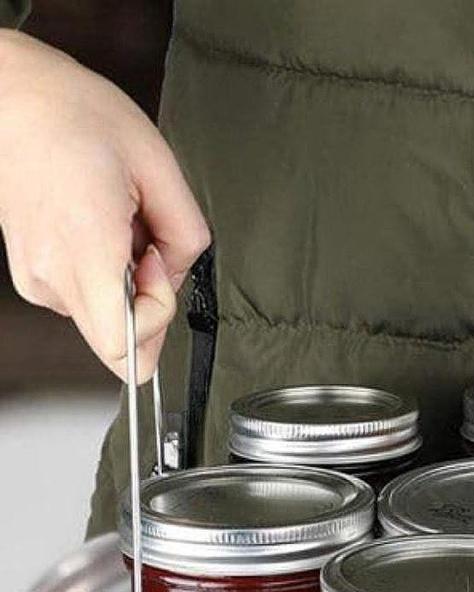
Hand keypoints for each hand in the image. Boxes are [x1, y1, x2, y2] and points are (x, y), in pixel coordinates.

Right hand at [0, 30, 209, 381]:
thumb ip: (187, 238)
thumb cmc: (76, 115)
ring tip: (116, 224)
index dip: (157, 318)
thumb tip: (177, 276)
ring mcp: (35, 277)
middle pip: (115, 343)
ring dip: (125, 284)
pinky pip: (85, 300)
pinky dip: (104, 275)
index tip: (159, 267)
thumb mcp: (160, 168)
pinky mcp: (30, 275)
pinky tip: (99, 229)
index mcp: (85, 246)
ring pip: (103, 320)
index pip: (120, 346)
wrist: (15, 94)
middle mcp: (51, 272)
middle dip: (146, 304)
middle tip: (143, 246)